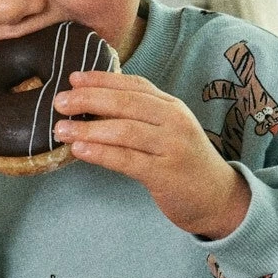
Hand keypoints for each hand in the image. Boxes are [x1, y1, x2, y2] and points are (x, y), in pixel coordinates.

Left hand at [53, 70, 250, 238]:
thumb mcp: (169, 131)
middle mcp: (174, 121)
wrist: (218, 198)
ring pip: (124, 130)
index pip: (134, 85)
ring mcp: (172, 147)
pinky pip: (127, 160)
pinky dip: (101, 153)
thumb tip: (93, 105)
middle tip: (59, 102)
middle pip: (126, 103)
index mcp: (172, 107)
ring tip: (62, 129)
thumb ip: (141, 116)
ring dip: (88, 128)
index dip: (101, 79)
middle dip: (89, 99)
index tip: (73, 79)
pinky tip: (80, 150)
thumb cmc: (184, 163)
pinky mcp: (166, 174)